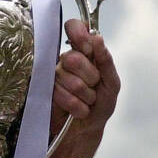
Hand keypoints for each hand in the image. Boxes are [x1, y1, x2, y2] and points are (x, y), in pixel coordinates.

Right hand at [49, 19, 119, 139]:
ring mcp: (54, 75)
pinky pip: (61, 94)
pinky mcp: (45, 92)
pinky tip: (79, 110)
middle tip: (94, 86)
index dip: (79, 34)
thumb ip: (106, 60)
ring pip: (69, 78)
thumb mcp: (112, 83)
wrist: (88, 130)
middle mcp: (66, 60)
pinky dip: (76, 105)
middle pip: (73, 57)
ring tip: (87, 101)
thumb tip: (97, 38)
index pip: (74, 27)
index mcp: (84, 52)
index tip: (87, 47)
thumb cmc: (100, 104)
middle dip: (89, 77)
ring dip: (85, 95)